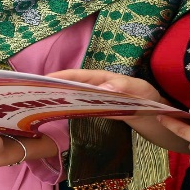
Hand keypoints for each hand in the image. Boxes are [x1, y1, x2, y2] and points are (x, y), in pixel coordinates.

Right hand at [48, 69, 164, 103]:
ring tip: (38, 104)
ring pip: (74, 97)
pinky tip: (56, 114)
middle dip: (53, 87)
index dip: (62, 76)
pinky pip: (81, 109)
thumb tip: (103, 88)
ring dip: (58, 99)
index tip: (44, 79)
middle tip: (33, 93)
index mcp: (104, 78)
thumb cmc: (149, 97)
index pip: (79, 76)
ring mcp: (96, 99)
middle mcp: (97, 87)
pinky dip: (69, 110)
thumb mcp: (142, 90)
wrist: (156, 113)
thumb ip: (126, 88)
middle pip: (72, 86)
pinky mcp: (98, 111)